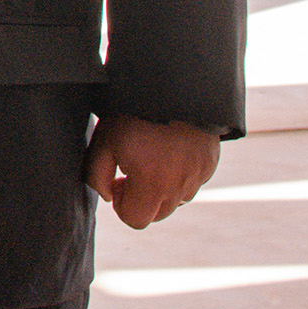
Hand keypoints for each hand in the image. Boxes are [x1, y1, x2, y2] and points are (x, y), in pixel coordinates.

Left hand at [86, 114, 219, 228]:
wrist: (174, 88)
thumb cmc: (134, 113)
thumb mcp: (104, 141)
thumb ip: (97, 175)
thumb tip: (108, 196)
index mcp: (152, 184)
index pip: (136, 220)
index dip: (121, 205)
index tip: (117, 181)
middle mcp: (180, 187)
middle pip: (157, 214)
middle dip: (141, 199)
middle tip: (131, 170)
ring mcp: (198, 176)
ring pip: (177, 199)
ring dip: (162, 188)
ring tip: (151, 157)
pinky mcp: (210, 164)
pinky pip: (192, 182)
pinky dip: (179, 175)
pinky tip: (168, 149)